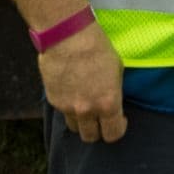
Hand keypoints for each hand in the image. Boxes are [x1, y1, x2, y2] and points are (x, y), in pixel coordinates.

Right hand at [40, 22, 125, 143]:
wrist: (69, 37)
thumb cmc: (97, 48)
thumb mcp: (116, 71)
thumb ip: (114, 93)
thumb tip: (111, 103)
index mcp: (108, 104)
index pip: (113, 134)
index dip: (118, 129)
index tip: (119, 121)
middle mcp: (87, 110)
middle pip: (91, 137)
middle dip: (98, 131)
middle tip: (100, 119)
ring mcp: (68, 107)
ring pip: (75, 128)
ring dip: (81, 122)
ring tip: (85, 106)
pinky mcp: (54, 101)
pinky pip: (63, 113)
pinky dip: (68, 108)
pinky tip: (72, 92)